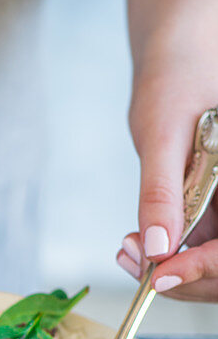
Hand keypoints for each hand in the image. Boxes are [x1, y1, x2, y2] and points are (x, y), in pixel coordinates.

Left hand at [117, 56, 217, 299]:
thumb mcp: (163, 135)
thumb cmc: (176, 80)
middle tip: (136, 268)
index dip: (207, 266)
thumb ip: (161, 192)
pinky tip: (136, 246)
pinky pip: (203, 248)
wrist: (176, 61)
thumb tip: (156, 247)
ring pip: (216, 264)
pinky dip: (170, 256)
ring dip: (175, 270)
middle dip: (186, 276)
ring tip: (129, 252)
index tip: (160, 277)